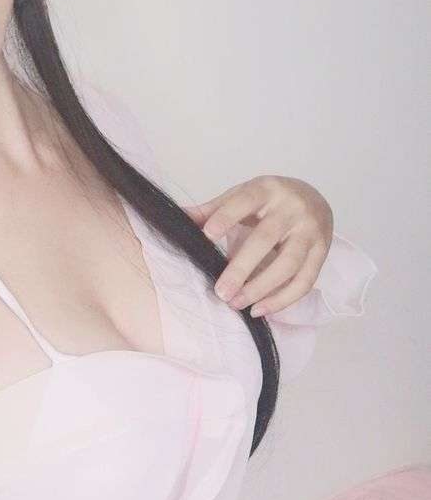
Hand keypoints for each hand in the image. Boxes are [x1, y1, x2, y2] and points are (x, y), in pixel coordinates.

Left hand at [181, 176, 333, 317]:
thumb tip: (177, 216)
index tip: (206, 235)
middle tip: (220, 291)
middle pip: (266, 240)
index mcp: (267, 189)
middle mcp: (292, 208)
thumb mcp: (242, 195)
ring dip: (261, 288)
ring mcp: (310, 231)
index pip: (244, 201)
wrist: (314, 197)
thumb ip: (213, 209)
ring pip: (288, 264)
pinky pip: (305, 281)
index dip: (226, 217)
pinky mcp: (322, 252)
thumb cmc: (269, 199)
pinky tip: (260, 310)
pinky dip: (283, 299)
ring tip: (236, 304)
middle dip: (242, 268)